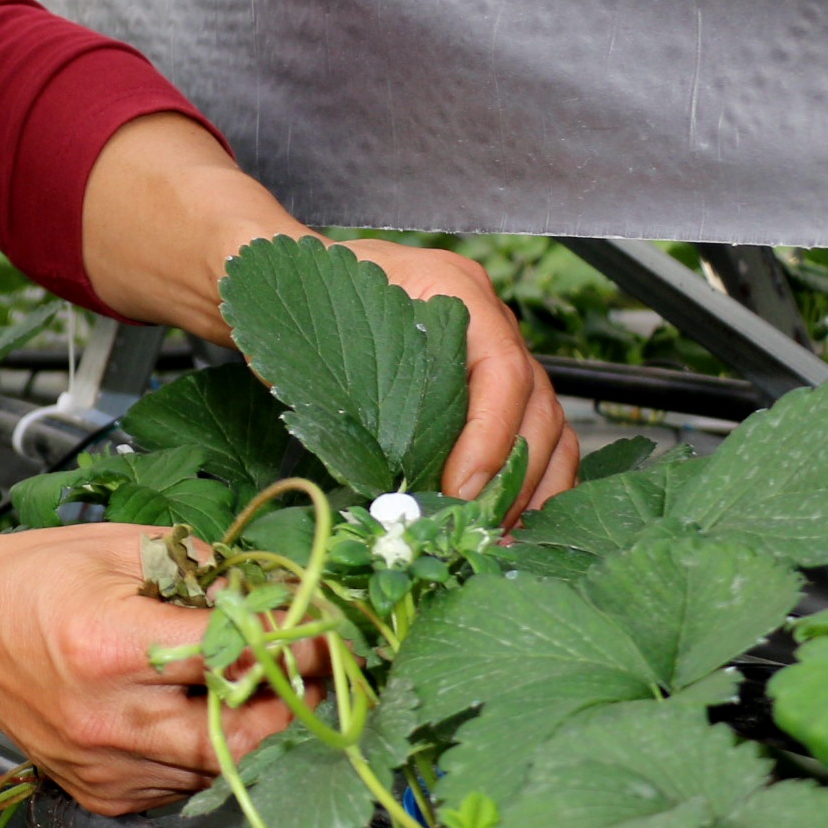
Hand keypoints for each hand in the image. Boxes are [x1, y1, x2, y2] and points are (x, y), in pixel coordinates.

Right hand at [0, 528, 291, 814]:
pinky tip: (192, 716)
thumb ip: (206, 574)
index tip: (321, 633)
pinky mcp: (99, 792)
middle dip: (285, 702)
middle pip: (238, 732)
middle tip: (307, 674)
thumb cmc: (34, 579)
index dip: (290, 643)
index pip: (232, 653)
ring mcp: (101, 765)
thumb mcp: (123, 549)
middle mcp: (105, 718)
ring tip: (253, 689)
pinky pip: (181, 785)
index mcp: (109, 644)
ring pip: (216, 766)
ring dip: (248, 730)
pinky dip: (203, 754)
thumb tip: (280, 602)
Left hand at [78, 113, 575, 512]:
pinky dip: (529, 486)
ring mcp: (493, 357)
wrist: (281, 289)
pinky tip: (506, 526)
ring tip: (497, 539)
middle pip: (536, 403)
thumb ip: (306, 335)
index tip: (459, 487)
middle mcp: (486, 321)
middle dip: (512, 475)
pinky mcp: (486, 394)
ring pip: (546, 426)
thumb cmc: (288, 291)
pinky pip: (533, 440)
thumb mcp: (292, 302)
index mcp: (452, 288)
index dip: (489, 433)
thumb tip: (308, 392)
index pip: (501, 366)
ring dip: (530, 490)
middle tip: (475, 528)